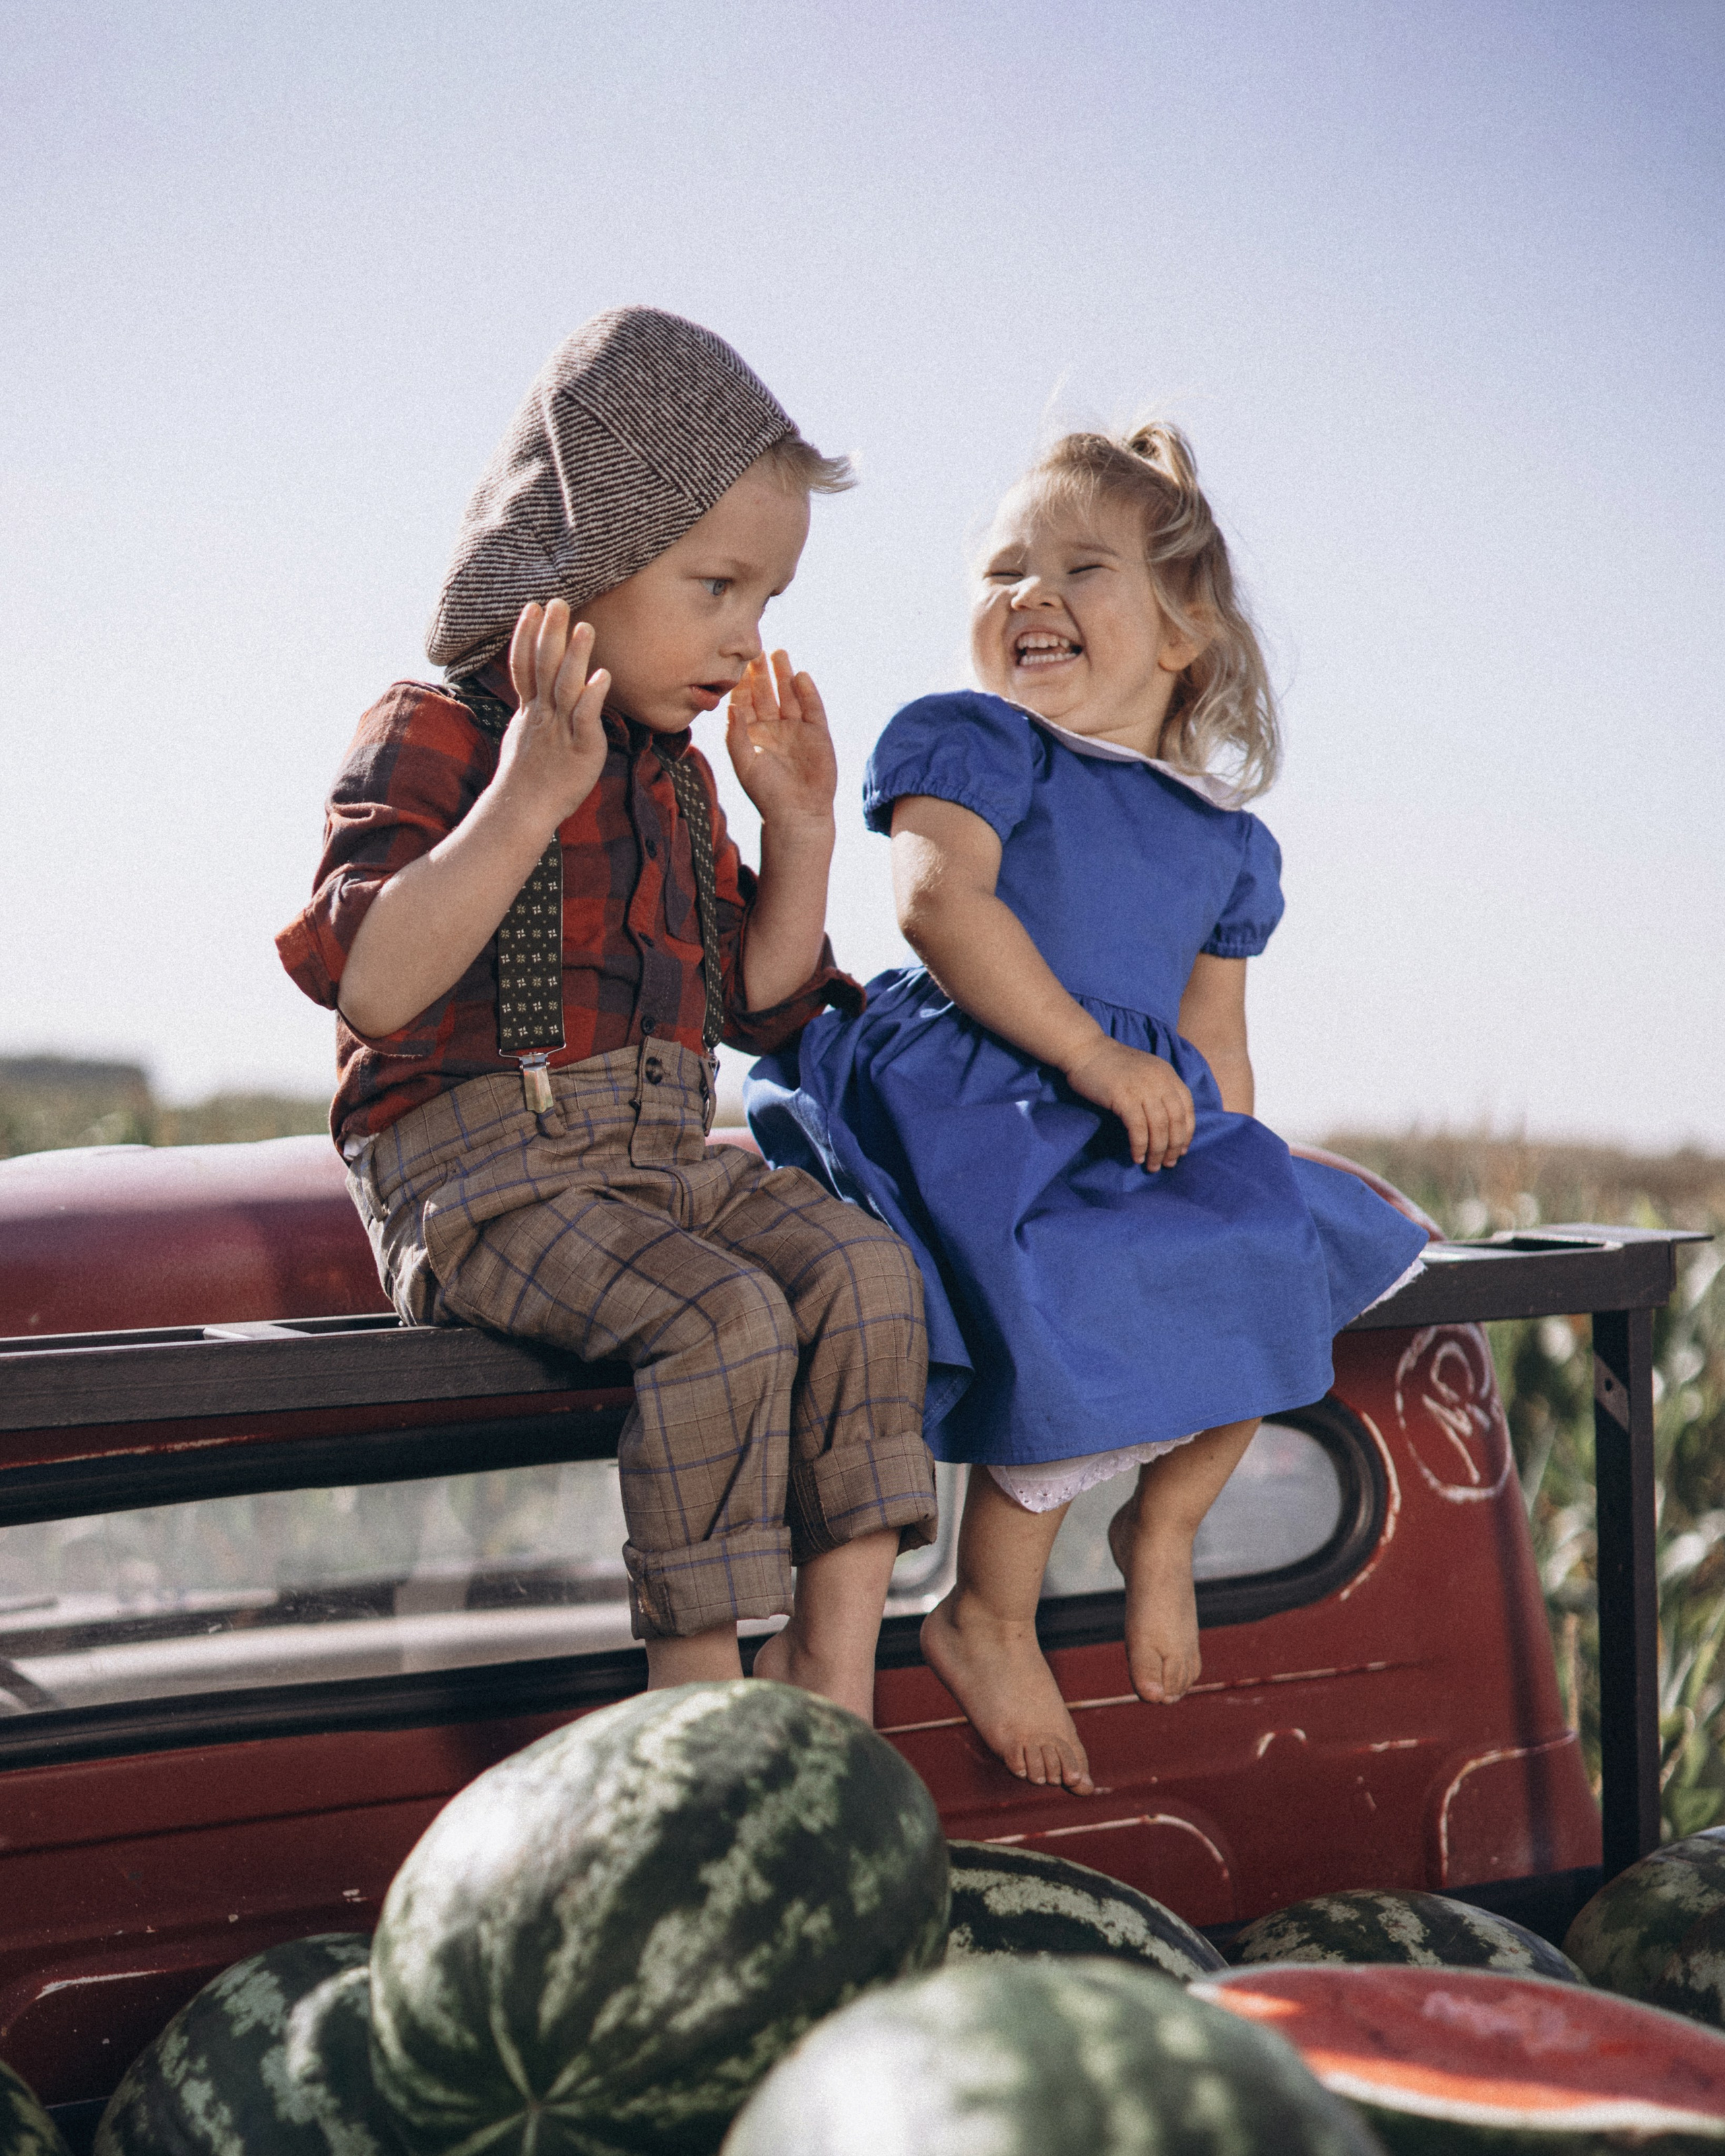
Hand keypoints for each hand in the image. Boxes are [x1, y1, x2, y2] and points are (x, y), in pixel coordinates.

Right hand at [492, 600, 610, 833]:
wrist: (524, 811)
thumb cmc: (529, 776)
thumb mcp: (524, 735)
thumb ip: (533, 709)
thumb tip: (535, 693)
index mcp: (530, 711)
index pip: (525, 665)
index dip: (527, 635)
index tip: (532, 606)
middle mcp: (543, 716)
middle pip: (544, 668)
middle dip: (550, 634)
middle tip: (558, 601)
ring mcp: (561, 732)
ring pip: (566, 688)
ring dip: (575, 657)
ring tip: (585, 628)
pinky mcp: (581, 750)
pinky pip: (586, 720)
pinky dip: (593, 697)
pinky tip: (603, 676)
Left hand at [725, 652, 837, 833]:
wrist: (797, 813)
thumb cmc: (766, 793)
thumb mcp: (744, 763)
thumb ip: (734, 735)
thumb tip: (731, 705)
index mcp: (752, 734)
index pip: (745, 702)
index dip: (742, 683)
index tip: (736, 663)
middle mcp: (773, 727)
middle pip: (767, 693)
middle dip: (762, 672)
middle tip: (757, 650)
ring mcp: (796, 728)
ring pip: (789, 695)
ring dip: (784, 675)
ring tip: (779, 653)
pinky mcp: (817, 733)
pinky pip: (812, 707)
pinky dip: (807, 692)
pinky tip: (800, 676)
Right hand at [1064, 1037, 1194, 1170]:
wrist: (1084, 1049)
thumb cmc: (1111, 1064)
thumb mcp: (1144, 1071)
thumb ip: (1158, 1089)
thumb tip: (1166, 1123)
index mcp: (1167, 1074)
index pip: (1187, 1107)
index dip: (1187, 1132)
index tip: (1182, 1150)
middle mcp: (1159, 1080)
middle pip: (1176, 1120)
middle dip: (1174, 1146)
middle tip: (1168, 1164)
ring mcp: (1142, 1088)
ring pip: (1159, 1127)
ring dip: (1157, 1151)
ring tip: (1151, 1166)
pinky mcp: (1123, 1097)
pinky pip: (1138, 1128)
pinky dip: (1140, 1145)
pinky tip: (1136, 1156)